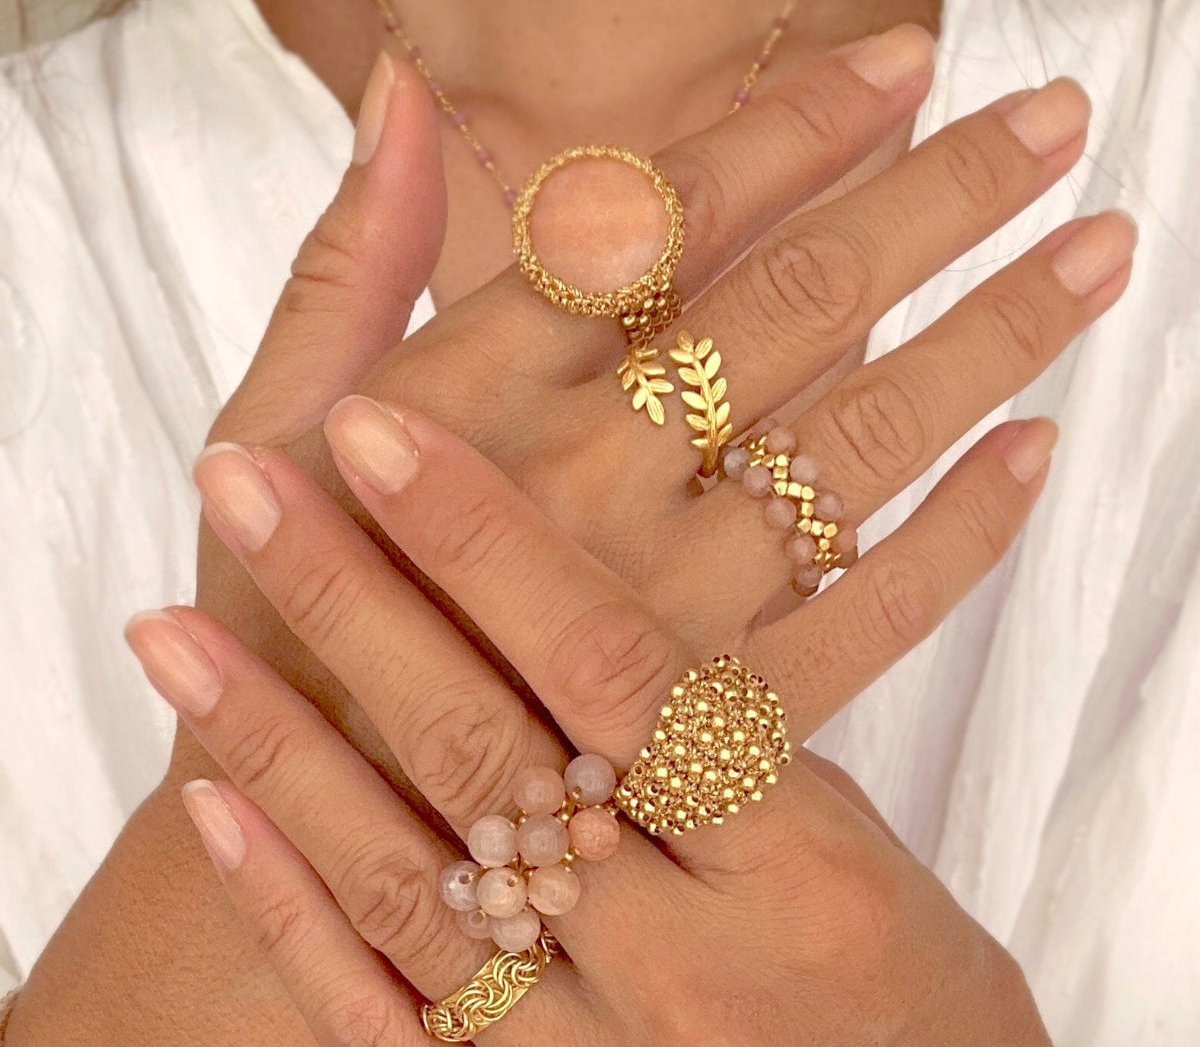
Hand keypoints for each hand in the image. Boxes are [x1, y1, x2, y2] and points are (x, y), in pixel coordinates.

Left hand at [135, 399, 1052, 1044]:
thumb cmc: (904, 985)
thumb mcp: (864, 835)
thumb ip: (735, 707)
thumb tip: (625, 542)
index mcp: (799, 860)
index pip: (618, 668)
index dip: (489, 542)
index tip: (378, 430)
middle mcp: (687, 963)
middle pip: (487, 757)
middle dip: (351, 603)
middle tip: (243, 479)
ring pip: (406, 886)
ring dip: (274, 745)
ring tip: (162, 630)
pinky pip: (383, 1020)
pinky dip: (290, 905)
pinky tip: (209, 807)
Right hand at [199, 24, 1129, 786]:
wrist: (316, 827)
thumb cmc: (281, 605)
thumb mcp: (271, 419)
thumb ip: (349, 257)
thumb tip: (397, 88)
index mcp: (470, 398)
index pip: (663, 223)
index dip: (794, 130)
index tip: (905, 62)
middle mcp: (581, 488)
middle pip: (794, 309)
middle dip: (938, 199)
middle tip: (1052, 120)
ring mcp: (666, 611)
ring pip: (862, 442)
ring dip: (993, 337)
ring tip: (1095, 253)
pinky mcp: (717, 721)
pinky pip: (873, 614)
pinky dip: (966, 534)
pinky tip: (1034, 452)